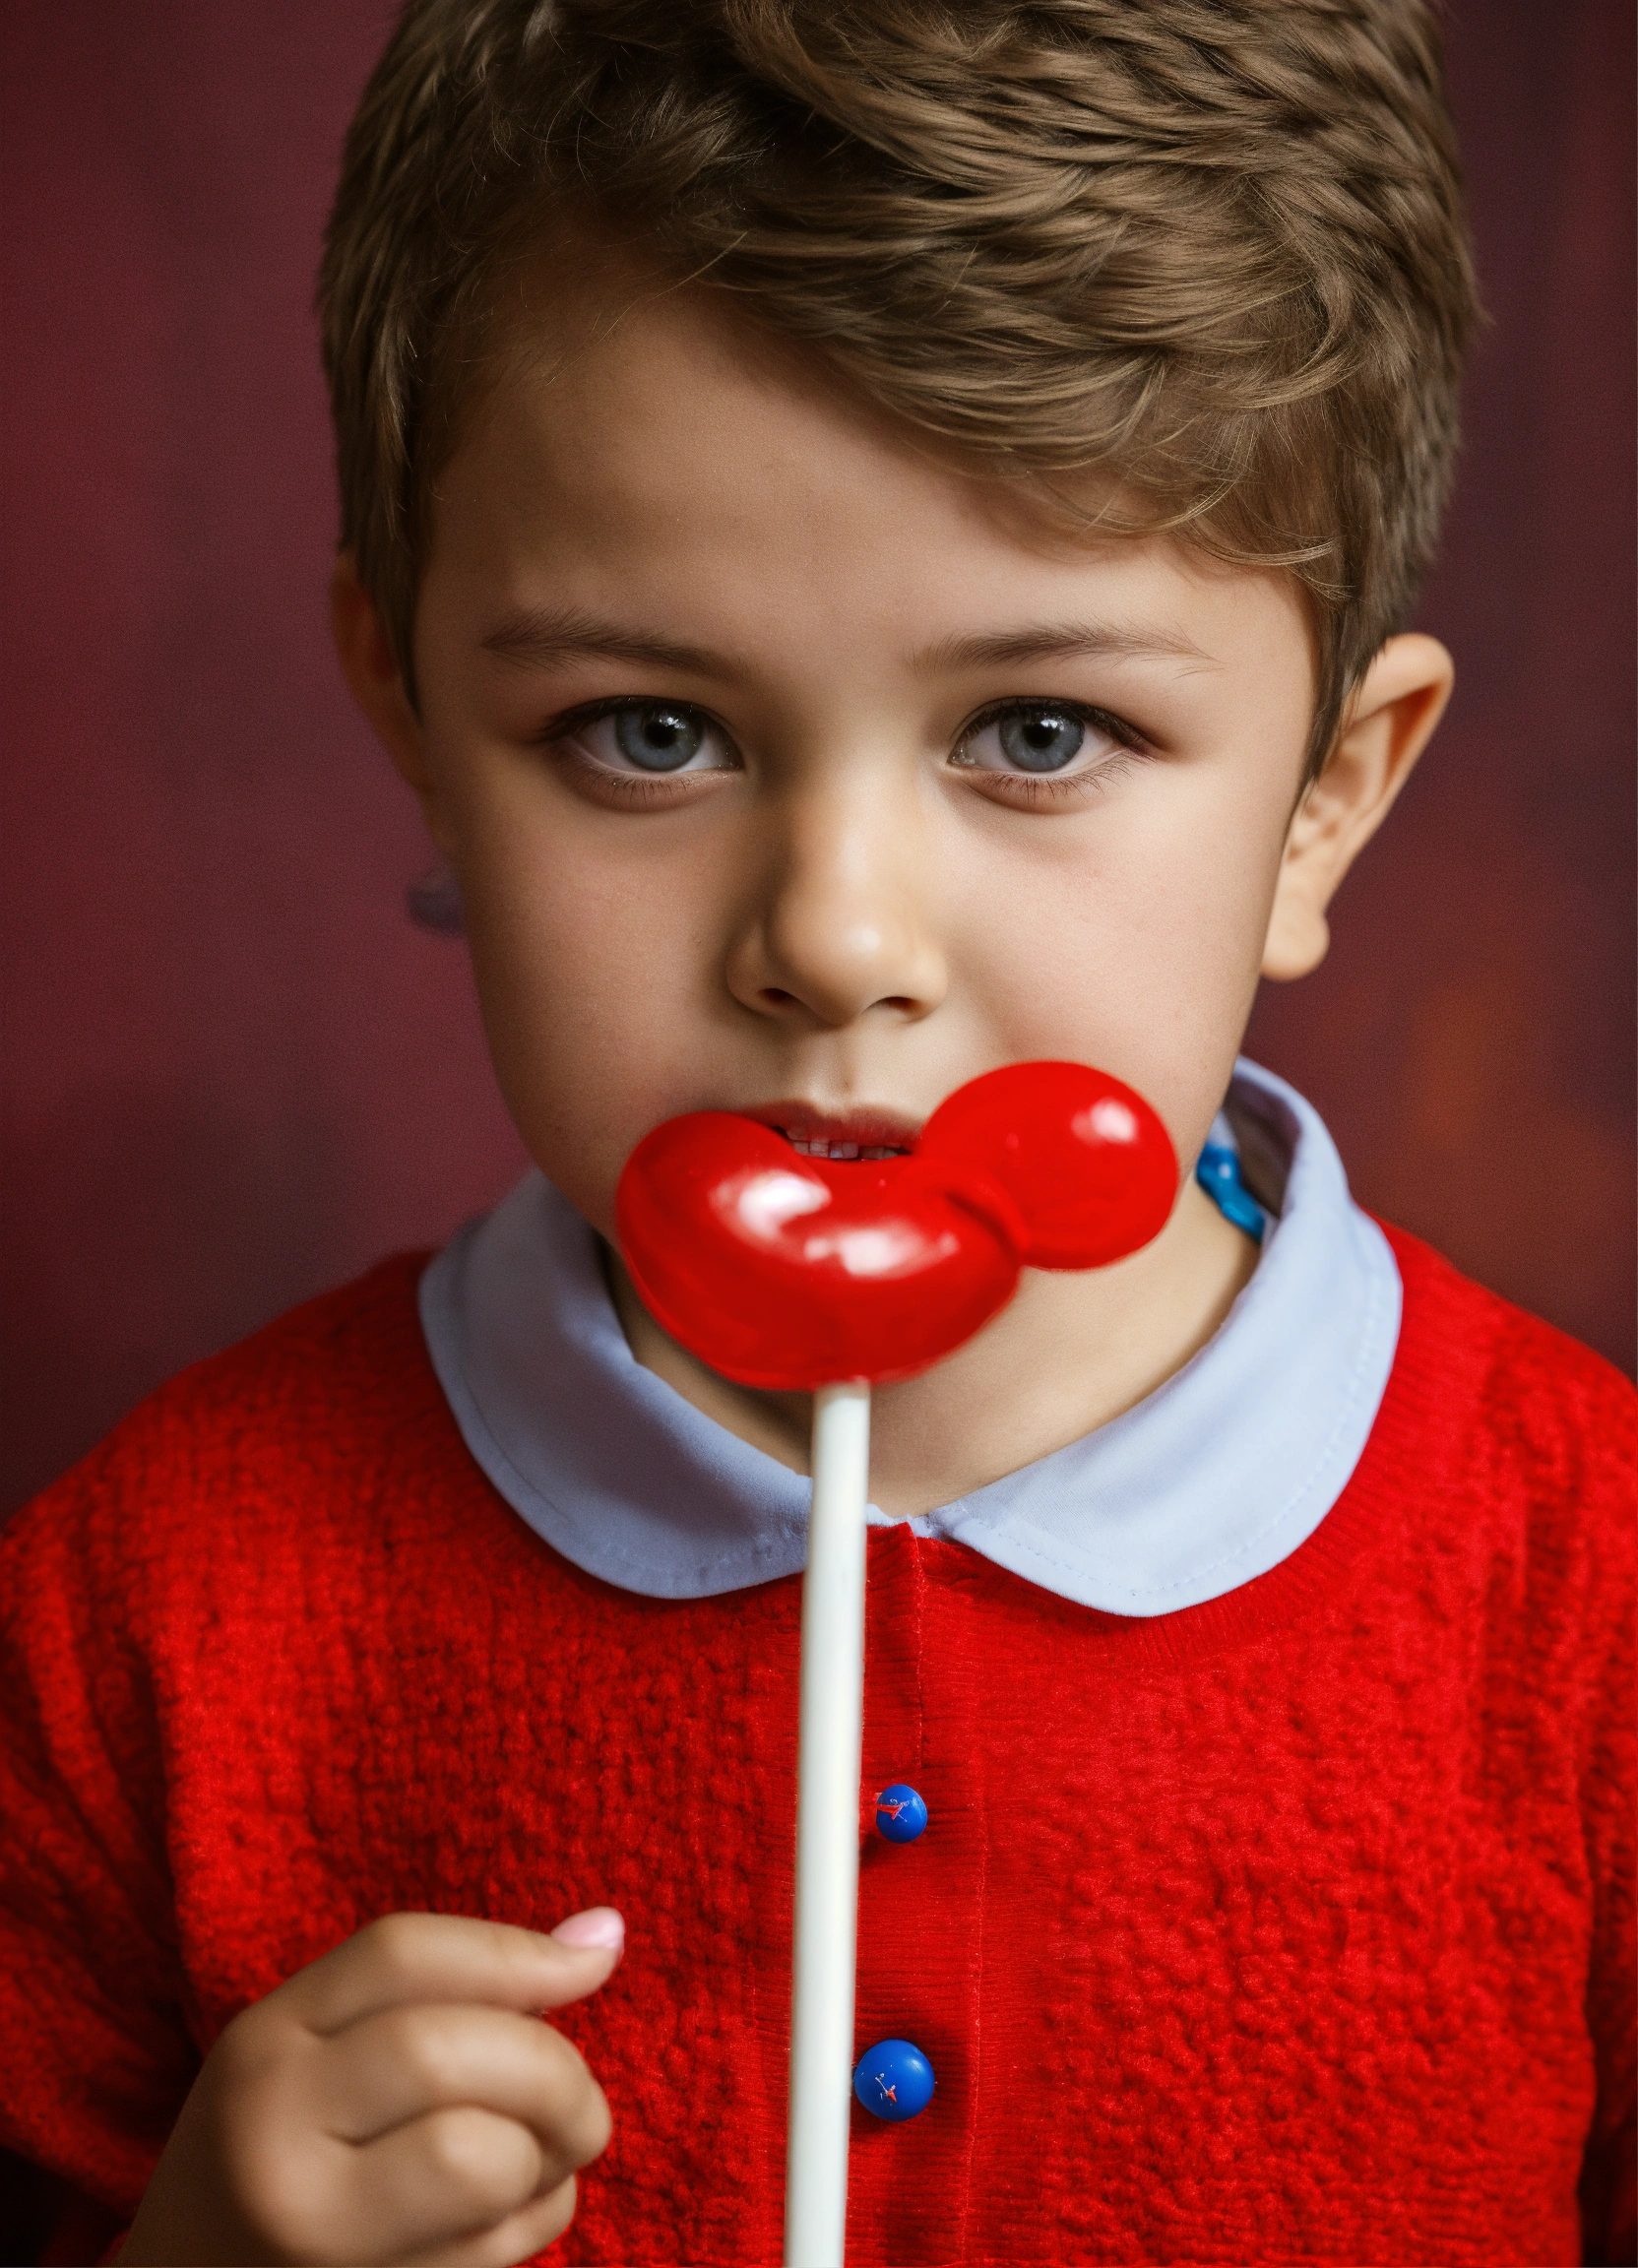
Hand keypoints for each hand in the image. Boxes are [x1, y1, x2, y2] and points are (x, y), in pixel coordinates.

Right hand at [116, 1907, 623, 2265]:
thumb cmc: (284, 2158)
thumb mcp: (321, 2056)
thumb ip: (447, 1991)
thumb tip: (605, 1934)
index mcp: (263, 2045)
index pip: (401, 1954)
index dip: (518, 1950)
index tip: (594, 1961)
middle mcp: (270, 2135)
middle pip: (445, 2053)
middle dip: (554, 2069)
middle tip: (581, 2102)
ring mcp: (310, 2233)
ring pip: (480, 2159)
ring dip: (549, 2156)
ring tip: (542, 2158)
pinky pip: (493, 2250)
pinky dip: (537, 2220)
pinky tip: (512, 2216)